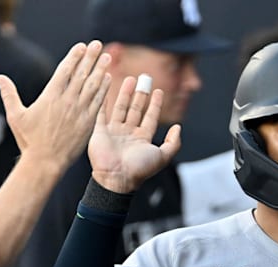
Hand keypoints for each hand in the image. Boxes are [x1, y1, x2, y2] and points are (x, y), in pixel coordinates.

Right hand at [0, 40, 110, 170]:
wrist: (46, 162)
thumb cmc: (29, 140)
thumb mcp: (16, 116)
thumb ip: (9, 95)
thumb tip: (0, 78)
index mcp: (50, 96)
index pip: (65, 70)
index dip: (74, 57)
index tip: (82, 46)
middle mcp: (67, 101)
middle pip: (81, 74)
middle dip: (90, 57)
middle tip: (98, 44)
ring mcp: (79, 111)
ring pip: (92, 85)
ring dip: (100, 69)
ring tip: (108, 57)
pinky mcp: (88, 123)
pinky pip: (98, 102)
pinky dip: (103, 89)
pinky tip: (108, 79)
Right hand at [87, 76, 180, 192]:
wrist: (116, 177)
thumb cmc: (139, 169)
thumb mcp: (162, 156)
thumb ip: (173, 143)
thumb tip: (178, 127)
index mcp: (142, 139)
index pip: (150, 117)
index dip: (155, 104)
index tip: (159, 91)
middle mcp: (128, 134)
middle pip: (136, 109)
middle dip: (141, 94)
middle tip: (145, 79)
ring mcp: (114, 132)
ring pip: (121, 108)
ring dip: (125, 94)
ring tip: (130, 79)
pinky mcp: (100, 131)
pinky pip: (102, 112)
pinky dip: (104, 100)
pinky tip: (107, 88)